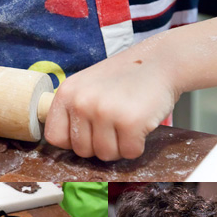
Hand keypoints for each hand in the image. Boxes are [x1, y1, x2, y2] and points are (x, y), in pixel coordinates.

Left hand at [44, 50, 176, 160]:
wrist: (161, 61)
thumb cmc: (125, 78)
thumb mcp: (88, 86)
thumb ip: (74, 110)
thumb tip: (67, 143)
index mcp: (67, 92)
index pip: (54, 137)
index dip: (73, 140)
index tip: (89, 131)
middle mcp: (82, 102)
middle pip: (82, 151)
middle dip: (100, 144)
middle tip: (115, 123)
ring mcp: (105, 112)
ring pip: (105, 155)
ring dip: (120, 146)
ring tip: (128, 121)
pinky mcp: (130, 122)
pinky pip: (129, 153)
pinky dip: (138, 145)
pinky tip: (141, 124)